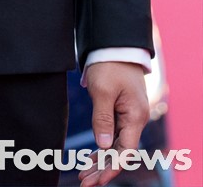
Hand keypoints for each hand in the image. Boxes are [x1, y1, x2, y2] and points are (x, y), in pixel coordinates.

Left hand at [78, 62, 149, 186]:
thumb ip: (102, 118)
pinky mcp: (120, 112)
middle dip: (102, 169)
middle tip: (84, 182)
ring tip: (83, 175)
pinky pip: (112, 136)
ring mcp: (128, 116)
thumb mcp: (102, 90)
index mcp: (135, 116)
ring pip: (115, 146)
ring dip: (100, 161)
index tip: (97, 180)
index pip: (125, 151)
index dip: (112, 168)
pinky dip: (102, 148)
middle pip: (119, 152)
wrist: (114, 45)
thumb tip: (103, 146)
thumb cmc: (109, 64)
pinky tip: (91, 159)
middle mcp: (135, 119)